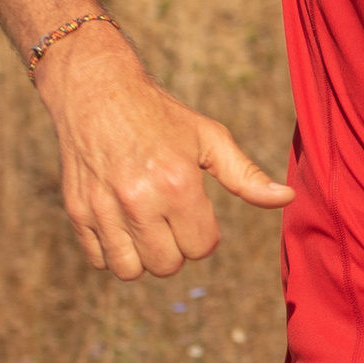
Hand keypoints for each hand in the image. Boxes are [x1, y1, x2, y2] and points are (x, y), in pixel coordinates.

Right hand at [38, 33, 291, 277]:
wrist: (95, 91)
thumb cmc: (159, 115)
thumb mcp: (208, 138)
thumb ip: (245, 176)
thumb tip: (286, 199)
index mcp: (177, 183)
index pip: (200, 247)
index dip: (202, 233)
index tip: (193, 210)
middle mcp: (139, 200)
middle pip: (167, 265)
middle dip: (174, 248)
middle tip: (169, 218)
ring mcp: (103, 208)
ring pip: (130, 271)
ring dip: (143, 256)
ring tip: (146, 227)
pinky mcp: (77, 211)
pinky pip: (99, 260)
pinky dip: (111, 251)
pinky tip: (120, 224)